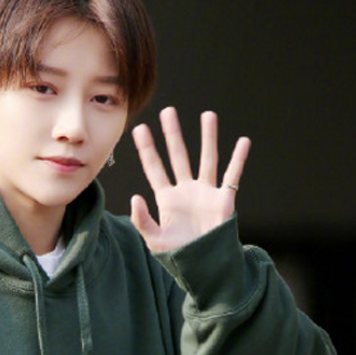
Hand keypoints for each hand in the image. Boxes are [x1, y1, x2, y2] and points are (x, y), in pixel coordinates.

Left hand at [130, 107, 250, 252]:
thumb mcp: (155, 240)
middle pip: (178, 155)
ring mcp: (206, 193)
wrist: (206, 269)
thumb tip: (136, 196)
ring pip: (206, 158)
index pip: (154, 168)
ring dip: (207, 137)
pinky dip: (238, 159)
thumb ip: (142, 220)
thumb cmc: (179, 257)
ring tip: (207, 115)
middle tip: (168, 111)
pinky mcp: (224, 200)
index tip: (140, 128)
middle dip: (173, 134)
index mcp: (167, 198)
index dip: (147, 149)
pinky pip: (233, 175)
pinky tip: (243, 142)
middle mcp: (186, 190)